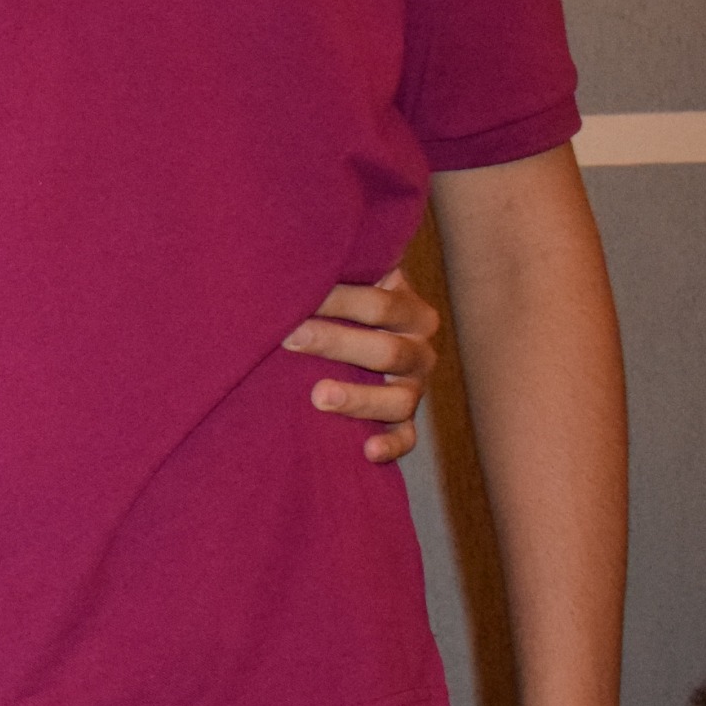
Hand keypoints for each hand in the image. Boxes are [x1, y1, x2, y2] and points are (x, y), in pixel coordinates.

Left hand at [286, 270, 440, 463]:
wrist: (350, 344)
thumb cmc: (335, 308)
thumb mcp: (345, 284)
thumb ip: (331, 271)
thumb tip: (286, 254)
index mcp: (409, 311)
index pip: (381, 303)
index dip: (338, 300)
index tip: (294, 296)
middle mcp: (418, 350)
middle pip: (385, 350)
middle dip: (336, 343)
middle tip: (290, 338)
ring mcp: (413, 390)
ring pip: (399, 399)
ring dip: (359, 399)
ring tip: (318, 396)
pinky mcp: (402, 423)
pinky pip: (405, 439)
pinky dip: (390, 446)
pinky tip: (368, 450)